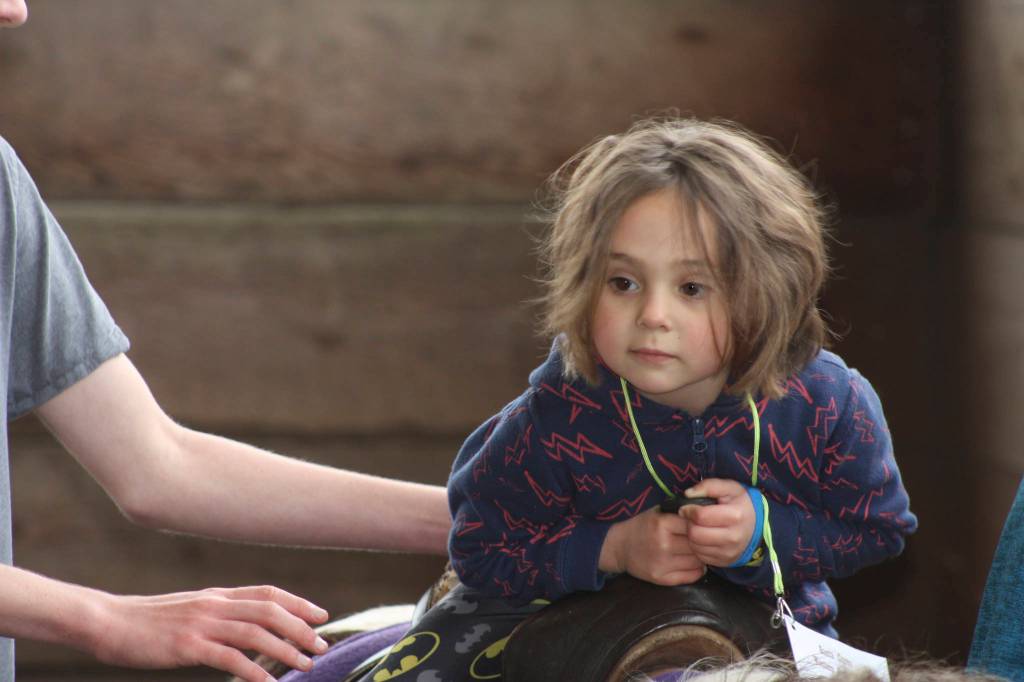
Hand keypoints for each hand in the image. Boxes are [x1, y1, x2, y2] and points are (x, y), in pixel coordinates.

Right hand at [89, 585, 329, 680]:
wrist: (107, 622)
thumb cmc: (147, 621)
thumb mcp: (189, 609)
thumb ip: (218, 614)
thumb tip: (245, 627)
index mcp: (217, 595)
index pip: (268, 592)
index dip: (298, 603)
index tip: (320, 616)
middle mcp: (215, 605)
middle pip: (270, 609)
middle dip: (301, 627)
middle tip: (321, 644)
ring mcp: (201, 624)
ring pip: (256, 632)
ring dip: (285, 648)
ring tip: (305, 664)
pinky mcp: (187, 646)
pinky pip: (229, 657)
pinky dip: (253, 670)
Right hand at [599, 506, 705, 585]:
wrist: (620, 547)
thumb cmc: (642, 526)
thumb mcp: (657, 512)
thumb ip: (679, 512)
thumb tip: (706, 512)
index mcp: (661, 524)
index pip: (695, 525)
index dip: (702, 526)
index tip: (703, 526)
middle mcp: (662, 544)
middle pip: (698, 545)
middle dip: (703, 542)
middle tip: (704, 540)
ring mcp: (662, 563)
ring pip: (697, 562)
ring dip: (701, 556)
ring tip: (696, 551)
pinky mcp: (661, 579)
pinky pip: (691, 576)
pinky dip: (696, 569)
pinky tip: (692, 563)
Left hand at [681, 479, 755, 566]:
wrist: (758, 526)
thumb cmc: (740, 504)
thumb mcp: (730, 488)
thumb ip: (709, 486)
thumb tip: (688, 494)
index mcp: (735, 516)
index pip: (700, 516)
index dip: (689, 509)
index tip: (687, 507)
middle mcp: (733, 537)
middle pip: (695, 534)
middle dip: (689, 524)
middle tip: (692, 518)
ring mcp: (729, 552)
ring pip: (695, 546)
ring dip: (691, 536)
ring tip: (697, 526)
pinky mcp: (724, 562)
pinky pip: (700, 556)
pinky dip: (697, 546)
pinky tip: (703, 537)